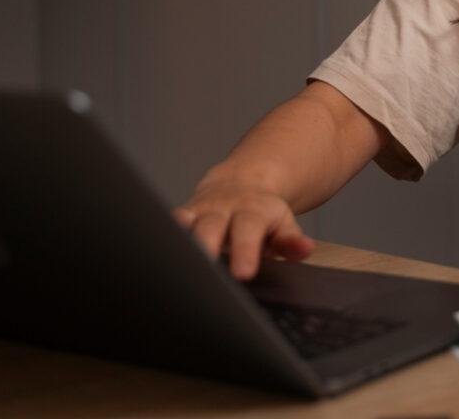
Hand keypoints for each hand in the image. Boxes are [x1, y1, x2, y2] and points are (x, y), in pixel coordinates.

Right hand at [174, 179, 313, 280]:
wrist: (239, 184)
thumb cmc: (262, 214)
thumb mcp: (283, 224)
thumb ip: (291, 240)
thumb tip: (304, 249)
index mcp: (251, 210)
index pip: (248, 229)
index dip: (245, 251)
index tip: (243, 273)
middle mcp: (221, 208)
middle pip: (209, 226)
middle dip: (204, 248)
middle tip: (202, 272)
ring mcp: (198, 212)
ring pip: (182, 224)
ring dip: (177, 244)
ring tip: (171, 268)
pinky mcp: (180, 217)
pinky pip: (167, 226)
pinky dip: (160, 239)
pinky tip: (154, 262)